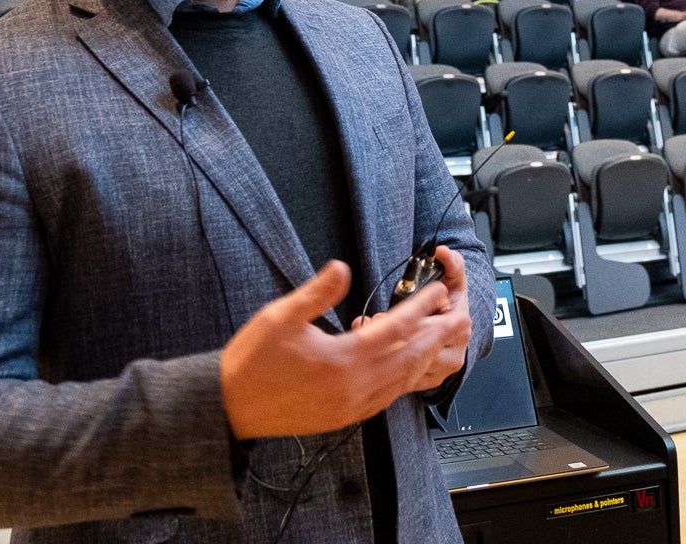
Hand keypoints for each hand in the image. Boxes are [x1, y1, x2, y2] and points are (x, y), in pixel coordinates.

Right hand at [221, 261, 470, 439]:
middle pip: (410, 357)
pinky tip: (405, 370)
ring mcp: (351, 405)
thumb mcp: (279, 317)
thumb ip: (316, 292)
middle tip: (455, 316)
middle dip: (435, 335)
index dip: (420, 307)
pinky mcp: (345, 417)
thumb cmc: (252, 362)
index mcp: (342, 360)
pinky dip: (403, 381)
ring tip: (438, 339)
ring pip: (402, 381)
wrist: (230, 407)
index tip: (436, 291)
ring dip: (424, 358)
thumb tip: (342, 268)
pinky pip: (386, 398)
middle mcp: (354, 387)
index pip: (395, 328)